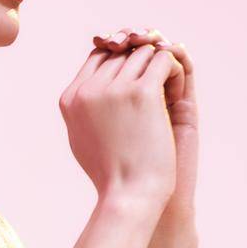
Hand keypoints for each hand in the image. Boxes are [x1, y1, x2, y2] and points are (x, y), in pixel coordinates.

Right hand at [58, 34, 185, 210]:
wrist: (129, 196)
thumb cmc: (112, 173)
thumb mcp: (85, 136)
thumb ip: (86, 107)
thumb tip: (92, 82)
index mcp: (70, 99)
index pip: (99, 55)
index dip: (123, 61)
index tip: (140, 80)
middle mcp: (88, 90)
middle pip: (123, 52)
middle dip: (144, 66)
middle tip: (157, 95)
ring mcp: (114, 89)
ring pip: (145, 51)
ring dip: (161, 68)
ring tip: (167, 97)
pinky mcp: (141, 92)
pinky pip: (163, 59)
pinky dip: (175, 71)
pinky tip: (176, 95)